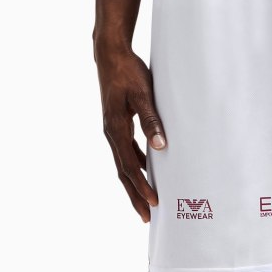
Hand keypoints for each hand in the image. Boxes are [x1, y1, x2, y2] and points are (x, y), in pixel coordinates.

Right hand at [98, 46, 166, 221]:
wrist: (110, 55)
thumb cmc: (127, 72)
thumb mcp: (142, 94)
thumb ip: (151, 119)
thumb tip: (161, 146)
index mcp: (115, 129)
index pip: (129, 166)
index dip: (141, 186)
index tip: (153, 203)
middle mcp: (111, 133)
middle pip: (123, 171)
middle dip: (134, 195)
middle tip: (146, 217)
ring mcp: (112, 129)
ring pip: (123, 163)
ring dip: (134, 183)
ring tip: (146, 201)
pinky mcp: (117, 124)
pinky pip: (125, 151)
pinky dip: (135, 165)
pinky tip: (146, 170)